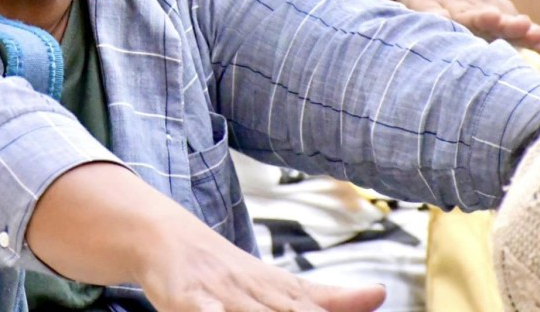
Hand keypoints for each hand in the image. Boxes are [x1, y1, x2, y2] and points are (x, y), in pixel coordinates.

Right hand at [29, 163, 385, 311]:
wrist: (158, 235)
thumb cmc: (224, 272)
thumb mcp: (277, 285)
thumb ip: (328, 296)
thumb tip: (381, 294)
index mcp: (278, 290)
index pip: (315, 308)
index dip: (340, 309)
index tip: (374, 301)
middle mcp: (253, 289)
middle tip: (345, 308)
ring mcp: (218, 291)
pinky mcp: (184, 297)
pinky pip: (198, 311)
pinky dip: (207, 311)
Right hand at [389, 0, 539, 60]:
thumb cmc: (468, 0)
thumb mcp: (499, 15)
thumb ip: (533, 38)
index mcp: (495, 13)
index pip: (518, 28)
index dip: (532, 36)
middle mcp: (475, 8)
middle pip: (495, 19)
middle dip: (509, 25)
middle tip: (525, 26)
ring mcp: (450, 5)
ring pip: (466, 14)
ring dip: (478, 17)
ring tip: (491, 18)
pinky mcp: (424, 4)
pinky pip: (429, 11)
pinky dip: (435, 15)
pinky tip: (438, 18)